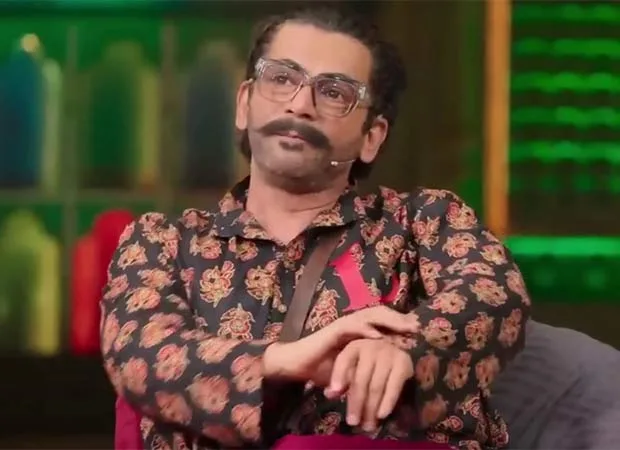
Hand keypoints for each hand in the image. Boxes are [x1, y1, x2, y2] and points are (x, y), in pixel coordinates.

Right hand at [263, 306, 417, 382]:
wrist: (297, 365)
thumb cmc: (323, 369)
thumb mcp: (352, 369)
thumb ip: (367, 368)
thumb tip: (389, 378)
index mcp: (358, 330)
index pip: (383, 320)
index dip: (400, 323)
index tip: (418, 330)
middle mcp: (352, 323)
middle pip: (380, 313)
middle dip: (400, 318)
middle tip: (418, 325)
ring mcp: (343, 325)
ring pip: (370, 315)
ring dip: (389, 320)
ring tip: (406, 326)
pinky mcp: (333, 331)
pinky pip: (352, 327)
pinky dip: (366, 330)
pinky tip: (379, 336)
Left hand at [324, 338, 413, 431]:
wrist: (397, 355)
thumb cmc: (370, 365)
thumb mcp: (354, 369)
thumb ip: (342, 381)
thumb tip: (329, 394)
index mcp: (355, 346)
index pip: (344, 360)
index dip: (338, 376)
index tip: (331, 394)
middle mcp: (371, 346)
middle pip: (360, 379)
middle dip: (356, 402)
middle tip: (352, 422)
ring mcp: (389, 353)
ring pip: (376, 386)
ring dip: (370, 408)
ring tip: (366, 426)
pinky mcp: (403, 362)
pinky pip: (393, 386)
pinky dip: (387, 402)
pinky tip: (381, 415)